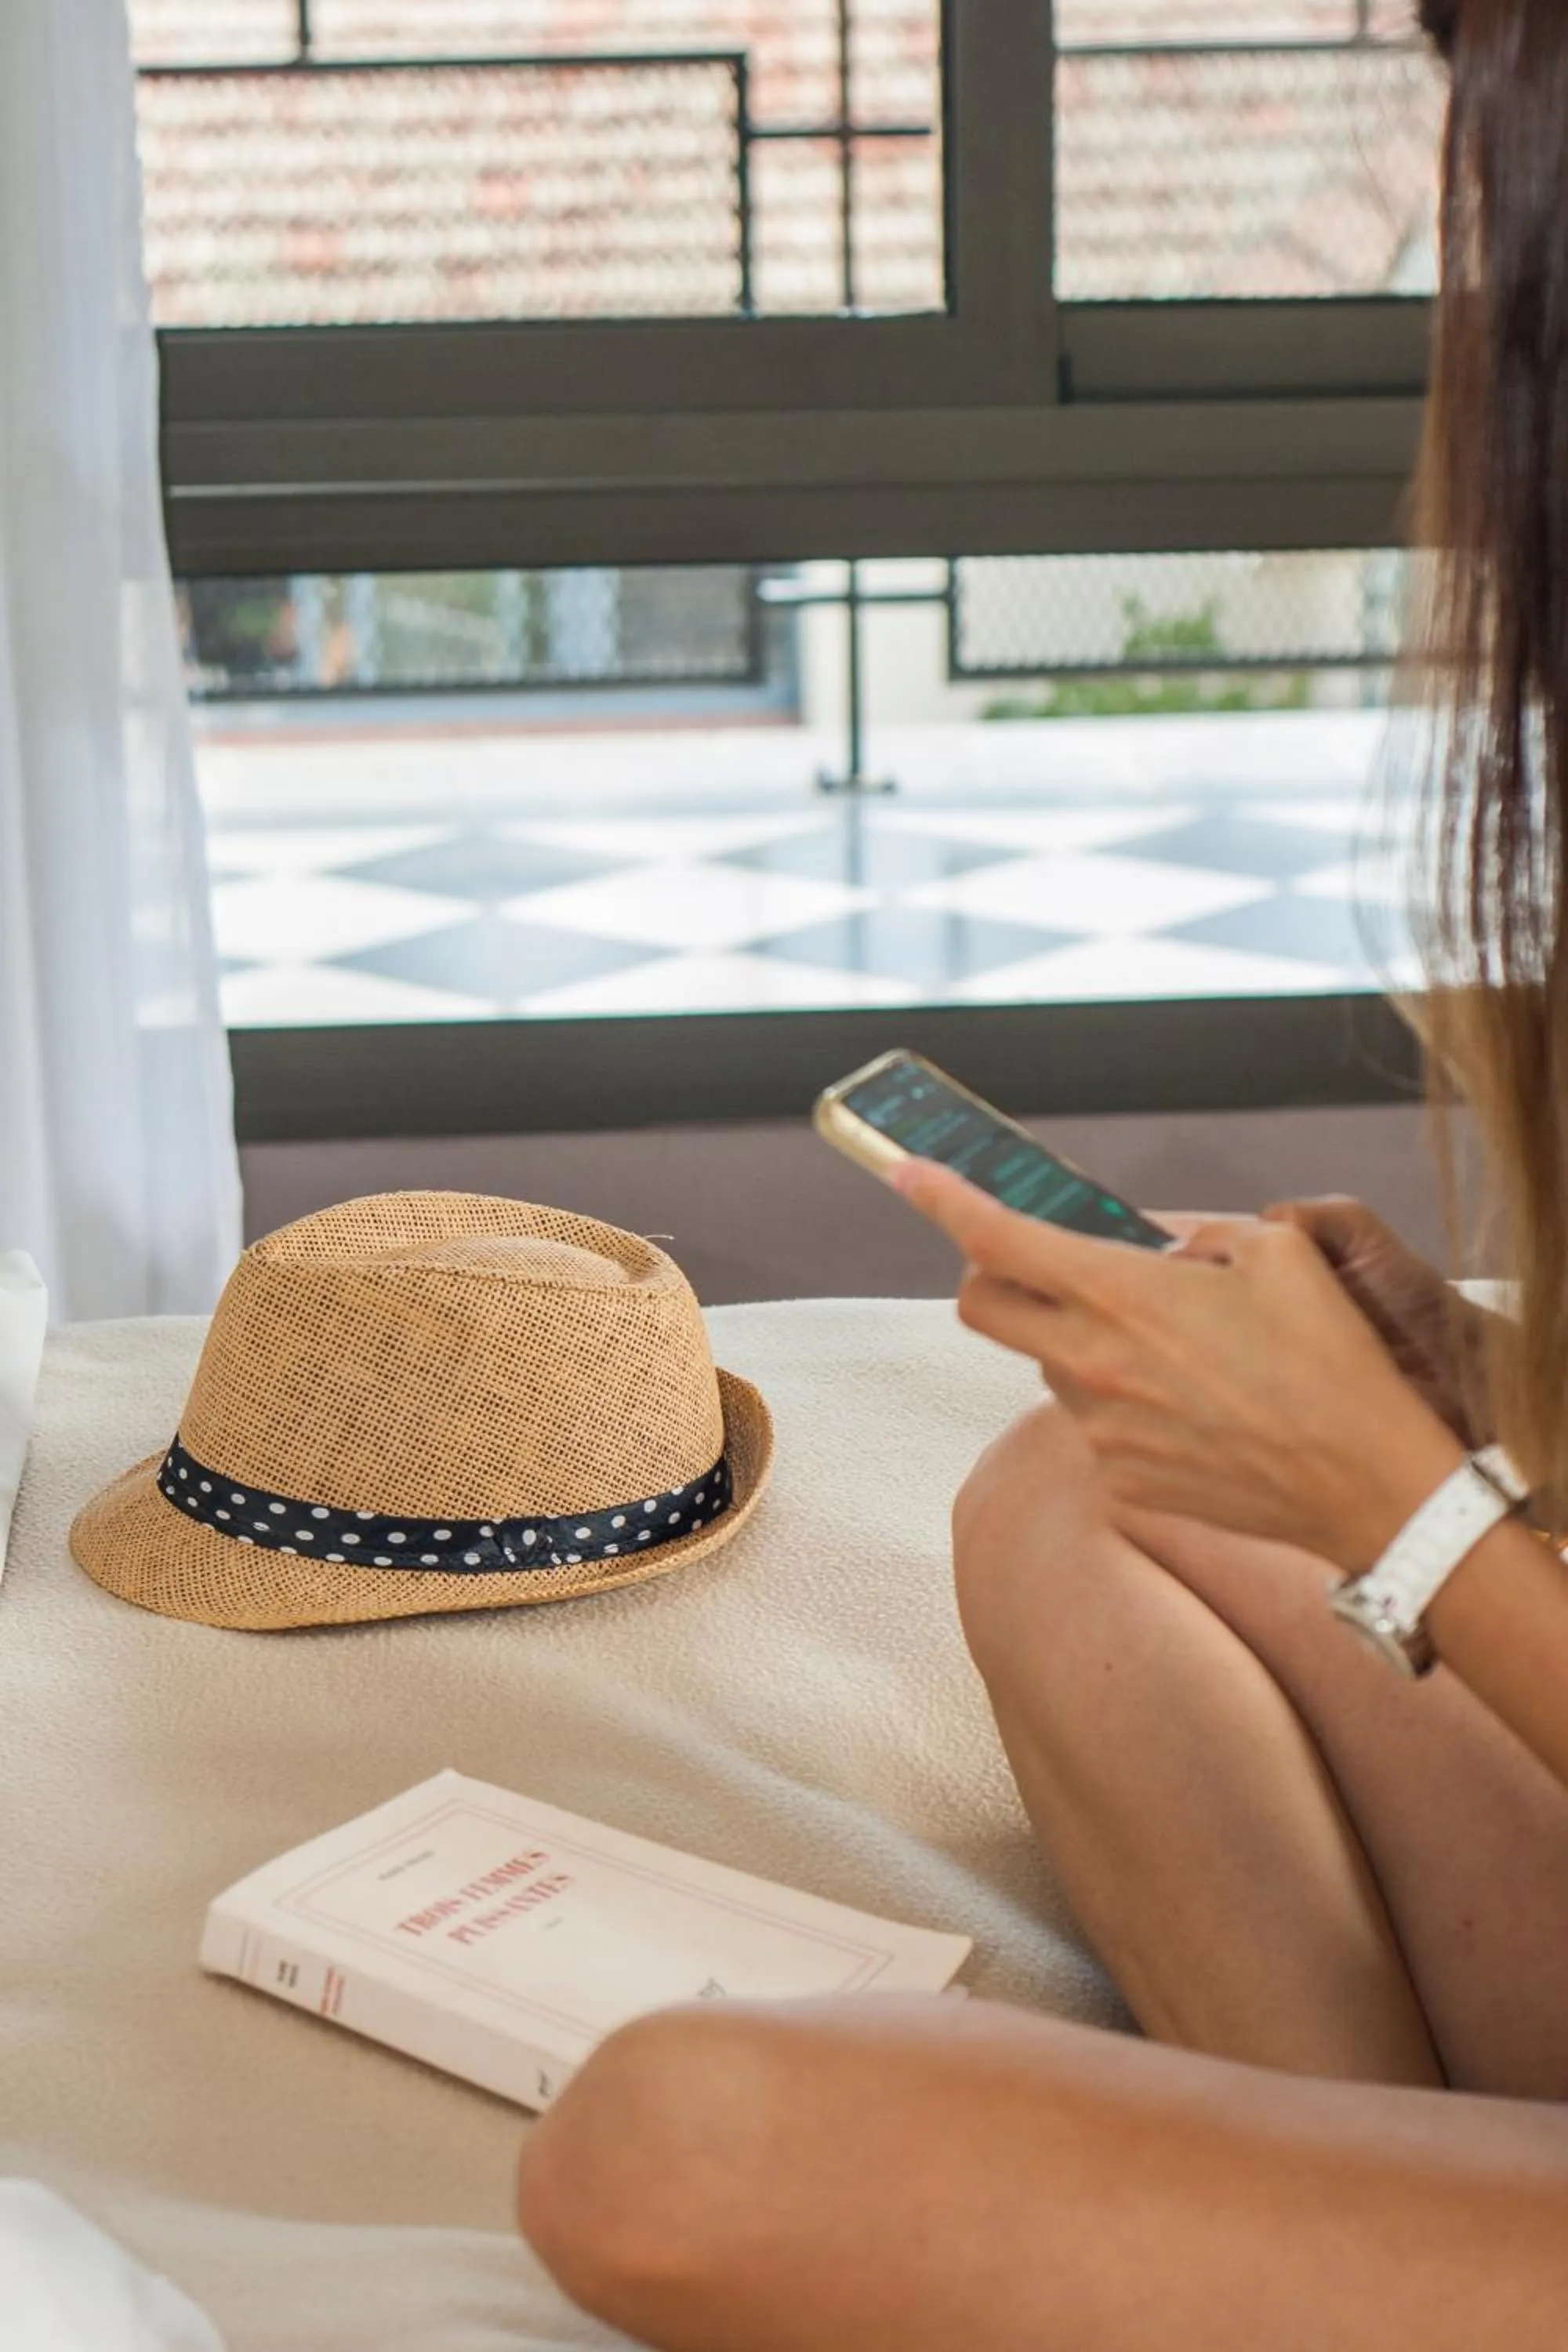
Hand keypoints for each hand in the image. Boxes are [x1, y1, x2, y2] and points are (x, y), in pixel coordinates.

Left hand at [892, 1162, 1464, 1569]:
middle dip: (991, 1275)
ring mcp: (1100, 1431)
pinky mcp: (1123, 1482)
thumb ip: (1196, 1238)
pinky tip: (1198, 1409)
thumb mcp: (1274, 1254)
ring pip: (1051, 1368)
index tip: (909, 1173)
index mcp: (1118, 1294)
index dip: (943, 1199)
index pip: (996, 1238)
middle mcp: (1089, 1364)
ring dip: (1085, 1345)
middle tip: (1041, 1264)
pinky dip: (1129, 1406)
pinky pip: (1100, 1427)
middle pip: (981, 1308)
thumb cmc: (1330, 1359)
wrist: (1369, 1484)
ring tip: (1178, 1350)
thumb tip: (1159, 1247)